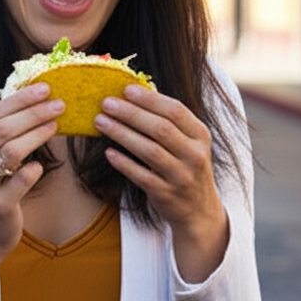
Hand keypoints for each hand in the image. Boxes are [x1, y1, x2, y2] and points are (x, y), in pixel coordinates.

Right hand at [0, 83, 62, 300]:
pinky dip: (33, 170)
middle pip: (3, 128)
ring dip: (37, 134)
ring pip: (11, 150)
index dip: (20, 99)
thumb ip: (0, 134)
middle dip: (33, 112)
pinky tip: (40, 165)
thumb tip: (33, 100)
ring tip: (56, 125)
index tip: (45, 88)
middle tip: (59, 104)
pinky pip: (20, 181)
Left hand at [94, 85, 228, 282]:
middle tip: (106, 103)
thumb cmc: (186, 167)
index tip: (126, 89)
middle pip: (160, 129)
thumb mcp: (189, 143)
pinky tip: (108, 152)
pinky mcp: (166, 194)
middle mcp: (194, 155)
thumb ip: (169, 122)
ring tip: (100, 122)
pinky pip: (140, 175)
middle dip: (130, 113)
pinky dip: (124, 163)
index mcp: (200, 136)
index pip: (175, 111)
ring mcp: (181, 176)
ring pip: (149, 150)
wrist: (199, 210)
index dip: (149, 99)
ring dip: (122, 134)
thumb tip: (134, 93)